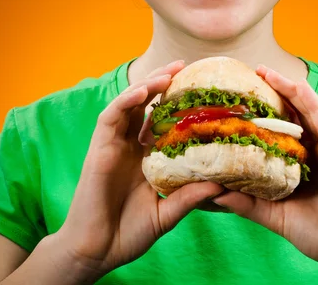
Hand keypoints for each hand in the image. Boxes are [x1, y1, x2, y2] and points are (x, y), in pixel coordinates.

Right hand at [54, 60, 223, 278]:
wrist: (96, 252)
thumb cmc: (129, 232)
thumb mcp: (167, 212)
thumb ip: (189, 196)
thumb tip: (222, 183)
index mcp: (144, 155)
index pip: (161, 118)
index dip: (177, 101)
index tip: (200, 86)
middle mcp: (129, 144)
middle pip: (145, 103)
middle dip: (163, 81)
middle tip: (186, 65)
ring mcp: (113, 144)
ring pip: (128, 103)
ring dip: (146, 85)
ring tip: (168, 73)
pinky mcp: (98, 148)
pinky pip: (110, 117)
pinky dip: (125, 101)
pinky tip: (141, 91)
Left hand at [211, 65, 317, 282]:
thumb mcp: (275, 215)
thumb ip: (249, 203)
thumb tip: (215, 193)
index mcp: (300, 161)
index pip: (279, 128)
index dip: (262, 110)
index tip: (240, 95)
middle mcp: (314, 149)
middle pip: (292, 113)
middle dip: (273, 91)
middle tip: (252, 71)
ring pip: (306, 110)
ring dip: (288, 88)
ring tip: (267, 71)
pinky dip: (311, 102)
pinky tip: (298, 86)